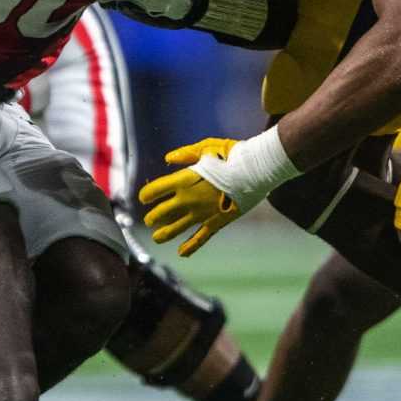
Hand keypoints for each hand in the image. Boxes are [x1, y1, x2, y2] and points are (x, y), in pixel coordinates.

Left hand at [140, 138, 248, 257]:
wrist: (256, 171)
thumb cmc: (232, 155)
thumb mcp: (207, 147)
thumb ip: (186, 154)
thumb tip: (168, 159)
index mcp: (184, 179)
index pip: (155, 190)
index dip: (146, 195)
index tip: (144, 198)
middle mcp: (189, 199)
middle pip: (162, 212)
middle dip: (153, 217)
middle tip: (149, 220)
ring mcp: (202, 213)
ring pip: (177, 228)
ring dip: (164, 234)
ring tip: (156, 237)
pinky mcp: (217, 222)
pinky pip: (200, 238)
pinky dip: (190, 246)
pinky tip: (181, 252)